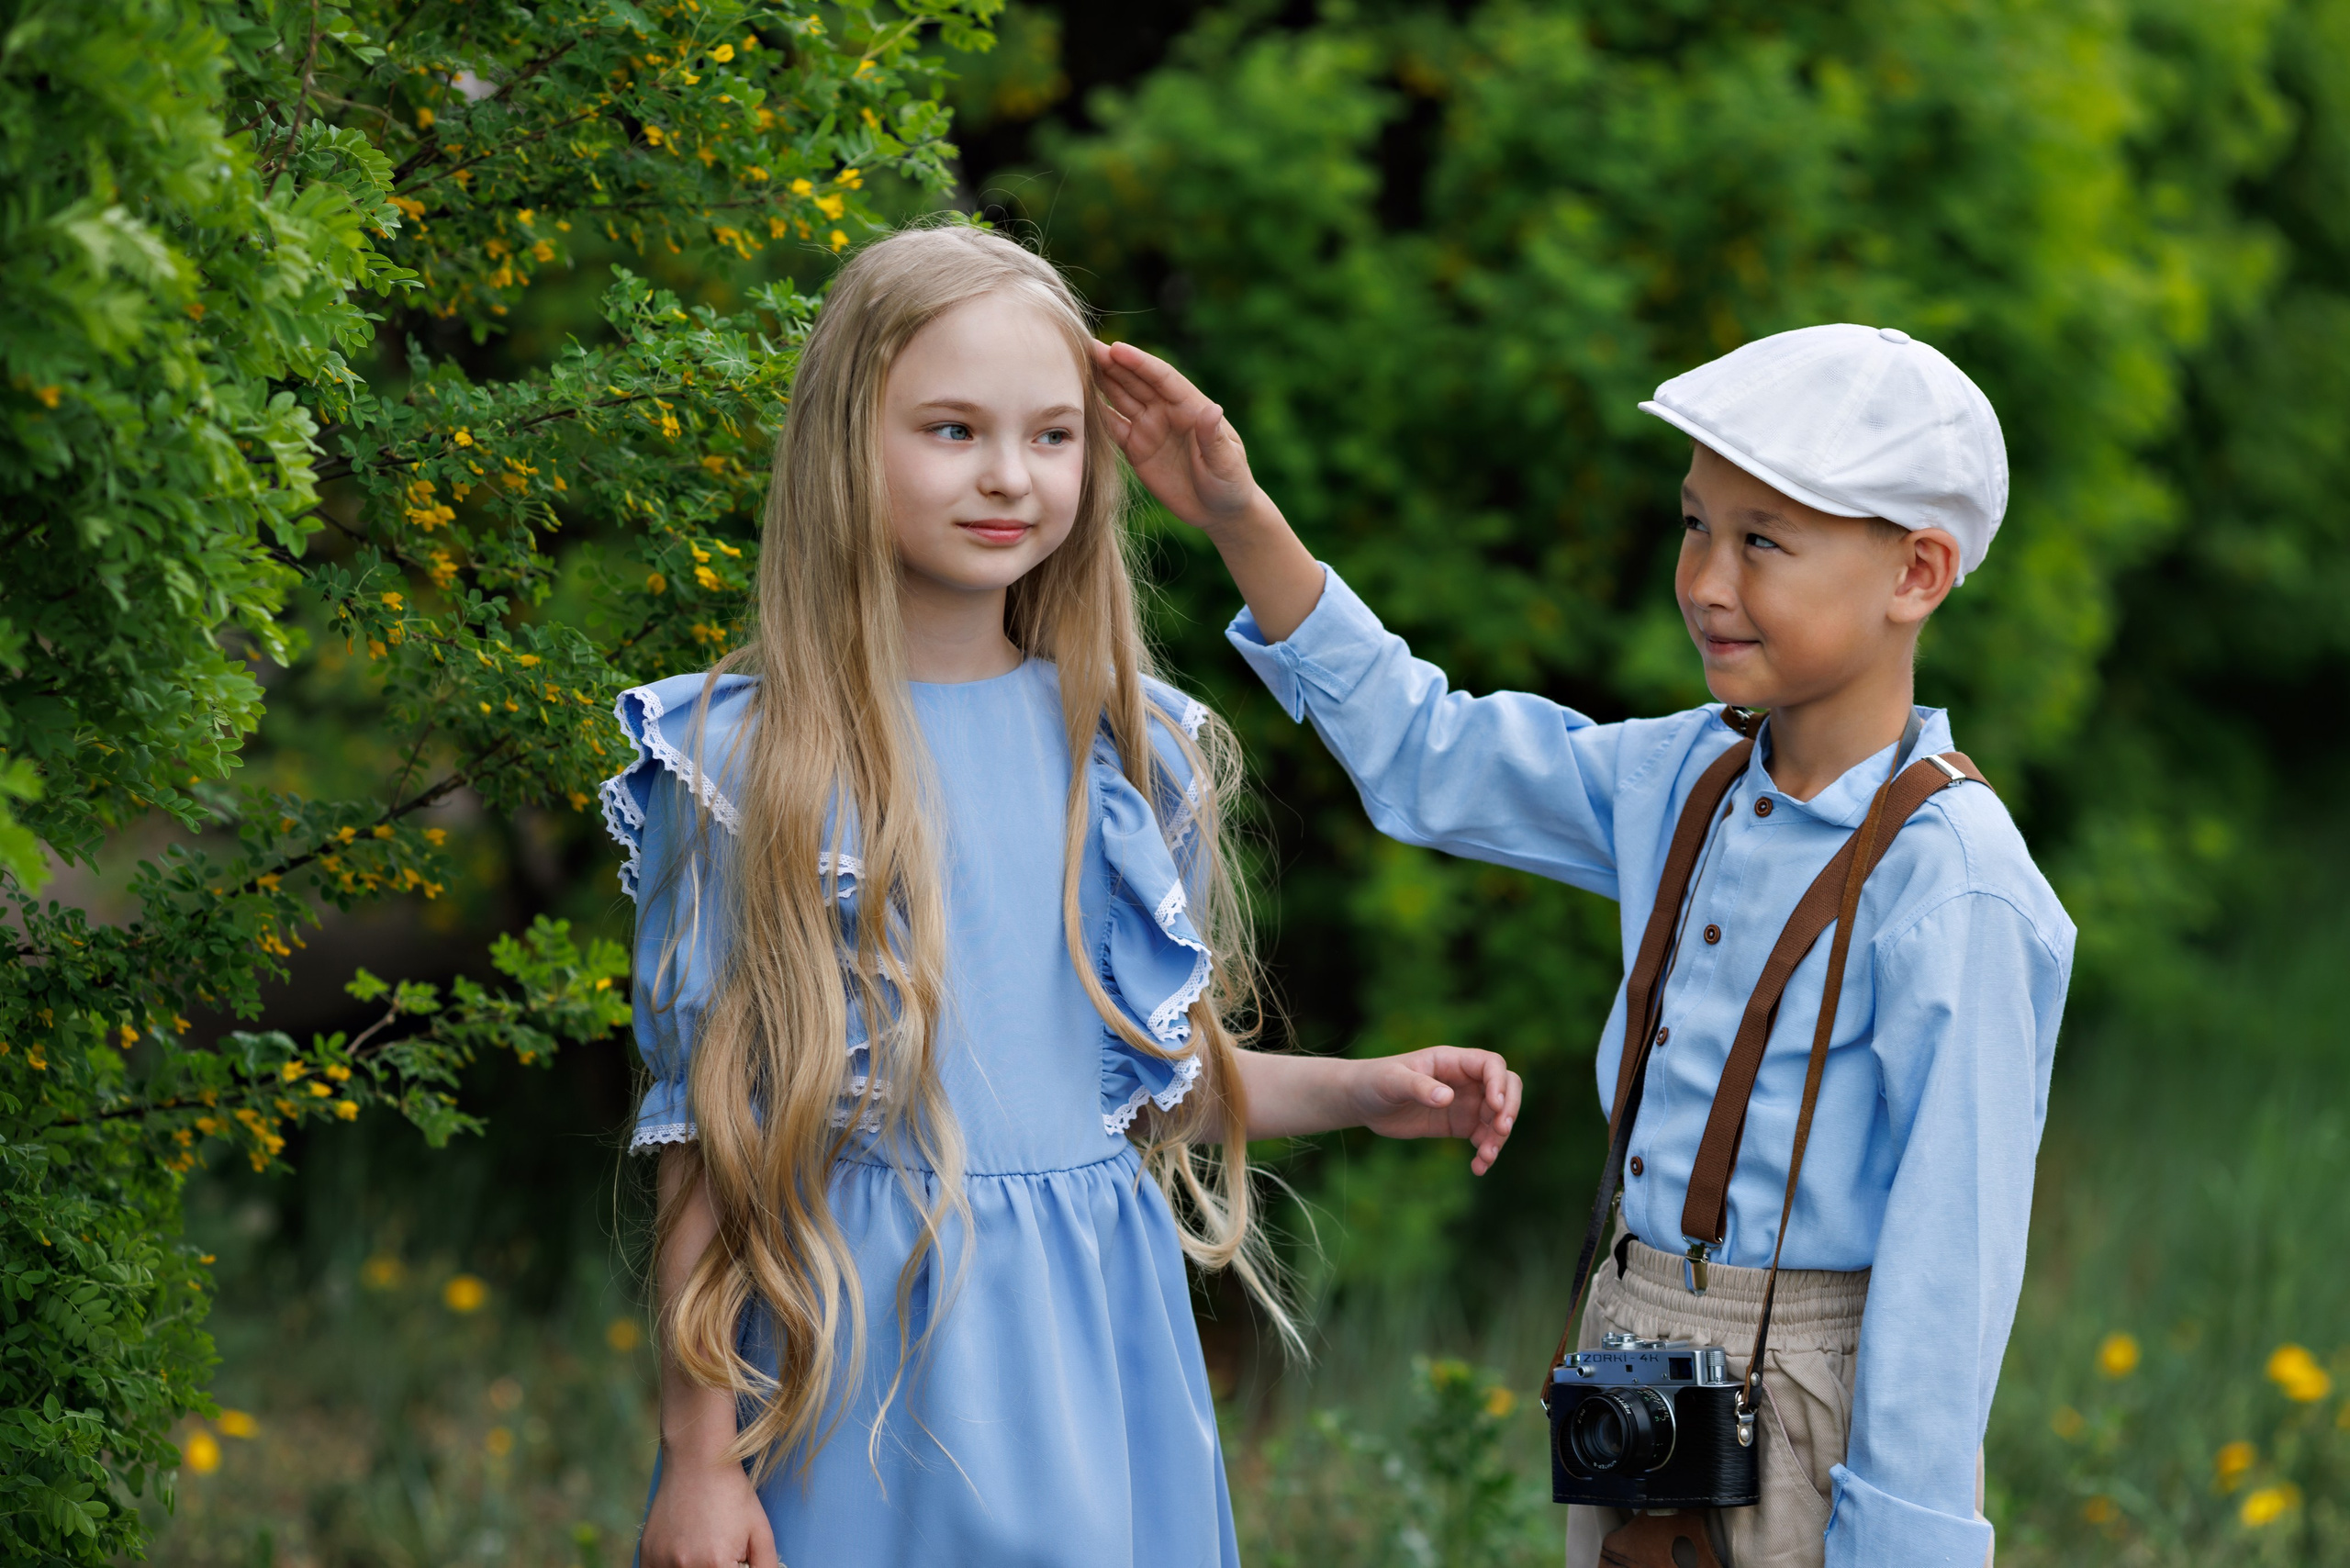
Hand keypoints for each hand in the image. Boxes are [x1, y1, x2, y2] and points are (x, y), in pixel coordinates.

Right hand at [639, 1449, 778, 1567]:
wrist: (697, 1460)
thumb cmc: (732, 1493)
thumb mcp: (760, 1531)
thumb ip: (766, 1566)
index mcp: (716, 1565)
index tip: (733, 1559)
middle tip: (718, 1551)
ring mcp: (660, 1562)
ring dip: (694, 1567)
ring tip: (702, 1544)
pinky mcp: (646, 1554)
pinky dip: (672, 1567)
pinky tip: (685, 1549)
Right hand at [1088, 339, 1263, 534]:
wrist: (1219, 512)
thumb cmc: (1231, 484)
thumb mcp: (1227, 463)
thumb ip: (1215, 438)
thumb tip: (1212, 409)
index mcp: (1191, 407)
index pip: (1162, 378)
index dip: (1139, 362)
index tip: (1117, 348)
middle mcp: (1167, 412)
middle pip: (1136, 381)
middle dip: (1112, 363)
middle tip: (1086, 346)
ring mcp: (1150, 429)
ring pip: (1121, 398)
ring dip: (1101, 381)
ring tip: (1077, 365)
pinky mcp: (1136, 449)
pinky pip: (1113, 427)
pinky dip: (1096, 414)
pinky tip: (1079, 401)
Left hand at [1353, 1046, 1523, 1175]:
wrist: (1363, 1102)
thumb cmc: (1375, 1081)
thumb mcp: (1392, 1081)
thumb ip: (1418, 1086)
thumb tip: (1446, 1097)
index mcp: (1451, 1061)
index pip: (1491, 1065)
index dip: (1499, 1083)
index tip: (1495, 1105)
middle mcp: (1464, 1080)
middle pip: (1506, 1087)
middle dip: (1510, 1108)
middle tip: (1500, 1130)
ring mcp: (1465, 1102)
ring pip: (1498, 1116)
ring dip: (1498, 1137)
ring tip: (1485, 1158)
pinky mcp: (1459, 1124)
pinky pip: (1483, 1137)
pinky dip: (1486, 1152)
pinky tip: (1478, 1167)